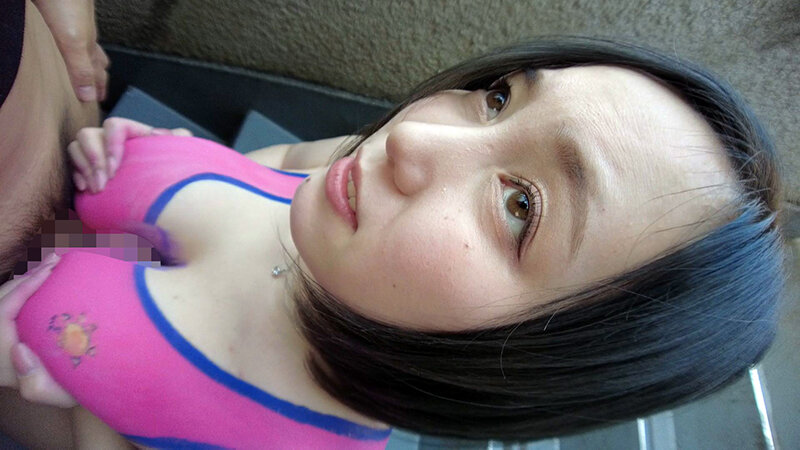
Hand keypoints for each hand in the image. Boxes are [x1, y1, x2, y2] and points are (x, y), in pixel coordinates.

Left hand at [0, 254, 76, 407]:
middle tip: (55, 261)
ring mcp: (2, 340)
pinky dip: (25, 289)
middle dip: (26, 278)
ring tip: (52, 266)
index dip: (23, 289)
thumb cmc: (69, 394)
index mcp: (1, 359)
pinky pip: (10, 305)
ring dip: (26, 281)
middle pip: (1, 301)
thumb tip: (18, 350)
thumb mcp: (57, 397)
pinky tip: (44, 280)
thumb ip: (35, 384)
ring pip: (4, 300)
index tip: (49, 273)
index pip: (2, 314)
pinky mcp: (10, 335)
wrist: (73, 394)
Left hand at [33, 0, 108, 101]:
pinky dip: (68, 42)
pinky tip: (61, 38)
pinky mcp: (57, 10)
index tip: (101, 99)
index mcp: (87, 43)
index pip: (97, 70)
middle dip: (96, 72)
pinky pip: (67, 32)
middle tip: (98, 85)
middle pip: (93, 57)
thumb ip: (80, 68)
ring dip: (85, 57)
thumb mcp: (73, 41)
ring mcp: (71, 20)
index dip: (99, 86)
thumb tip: (90, 97)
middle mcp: (82, 32)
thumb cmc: (64, 3)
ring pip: (82, 43)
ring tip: (87, 64)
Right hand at [69, 117, 192, 192]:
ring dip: (83, 169)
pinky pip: (71, 165)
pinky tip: (85, 190)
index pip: (114, 125)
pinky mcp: (87, 168)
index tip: (115, 169)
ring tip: (95, 190)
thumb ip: (179, 139)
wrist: (164, 194)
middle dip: (92, 160)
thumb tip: (161, 134)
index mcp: (132, 131)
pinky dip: (76, 176)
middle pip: (87, 134)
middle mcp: (111, 138)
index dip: (110, 144)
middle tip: (102, 186)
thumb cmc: (172, 170)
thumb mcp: (180, 153)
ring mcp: (97, 152)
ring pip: (75, 147)